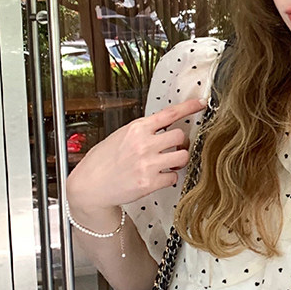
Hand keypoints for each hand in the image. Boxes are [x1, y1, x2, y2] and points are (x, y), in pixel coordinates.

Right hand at [65, 96, 209, 212]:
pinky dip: (169, 178)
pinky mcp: (149, 182)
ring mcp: (147, 163)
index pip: (169, 113)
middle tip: (174, 148)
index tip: (201, 103)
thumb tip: (163, 128)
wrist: (89, 185)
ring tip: (169, 163)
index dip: (189, 107)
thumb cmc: (102, 161)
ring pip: (182, 156)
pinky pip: (173, 177)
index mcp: (136, 128)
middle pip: (180, 136)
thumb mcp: (120, 136)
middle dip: (180, 142)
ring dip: (178, 160)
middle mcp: (143, 144)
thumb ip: (142, 131)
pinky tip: (159, 177)